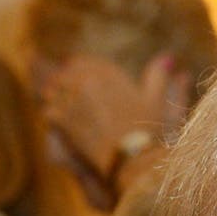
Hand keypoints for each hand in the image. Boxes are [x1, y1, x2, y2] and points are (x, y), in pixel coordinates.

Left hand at [39, 53, 184, 201]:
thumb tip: (167, 57)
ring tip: (57, 105)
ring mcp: (73, 102)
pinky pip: (48, 112)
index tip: (74, 75)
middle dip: (62, 82)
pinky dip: (51, 117)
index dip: (76, 69)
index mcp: (108, 73)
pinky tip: (56, 122)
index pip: (82, 62)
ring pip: (52, 92)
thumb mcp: (157, 99)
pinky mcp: (64, 122)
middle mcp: (88, 82)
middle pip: (64, 75)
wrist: (133, 158)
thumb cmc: (148, 129)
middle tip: (61, 91)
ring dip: (54, 98)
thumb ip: (157, 75)